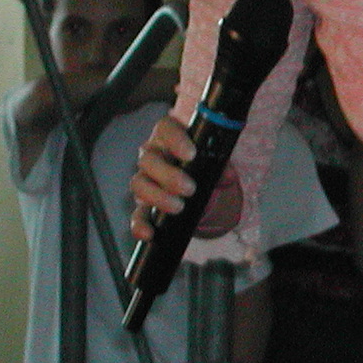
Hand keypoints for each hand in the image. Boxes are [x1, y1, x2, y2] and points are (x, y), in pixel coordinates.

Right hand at [127, 115, 242, 240]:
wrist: (197, 178)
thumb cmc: (203, 159)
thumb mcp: (214, 156)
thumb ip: (220, 162)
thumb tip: (227, 175)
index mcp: (169, 136)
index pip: (165, 129)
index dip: (175, 139)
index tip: (191, 154)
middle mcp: (152, 155)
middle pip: (148, 160)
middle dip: (168, 175)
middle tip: (189, 188)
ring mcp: (146, 179)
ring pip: (139, 183)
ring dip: (157, 197)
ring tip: (178, 207)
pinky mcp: (145, 204)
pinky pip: (136, 213)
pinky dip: (140, 224)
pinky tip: (149, 233)